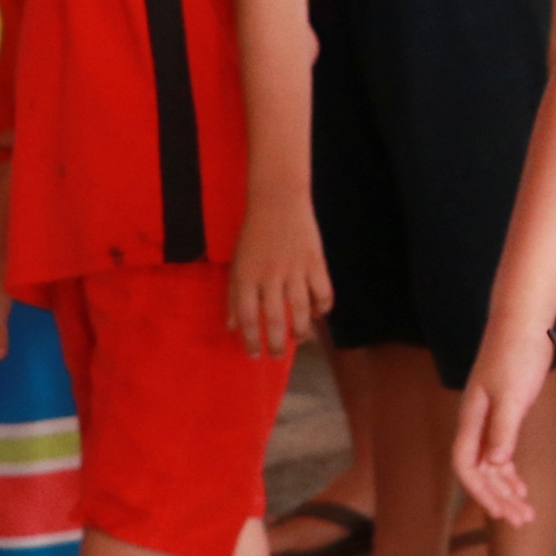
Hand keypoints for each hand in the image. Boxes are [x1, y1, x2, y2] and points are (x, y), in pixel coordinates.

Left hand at [227, 202, 334, 356]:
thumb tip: (232, 327)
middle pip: (273, 319)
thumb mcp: (237, 264)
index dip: (250, 340)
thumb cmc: (254, 234)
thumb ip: (234, 296)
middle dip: (276, 343)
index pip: (247, 317)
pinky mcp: (315, 261)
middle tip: (277, 355)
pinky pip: (322, 293)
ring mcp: (294, 268)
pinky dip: (322, 308)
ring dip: (300, 330)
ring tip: (299, 340)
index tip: (254, 355)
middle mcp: (269, 275)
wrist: (278, 200)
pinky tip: (316, 313)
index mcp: (246, 276)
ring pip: (300, 310)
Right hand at [451, 325, 555, 527]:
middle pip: (480, 472)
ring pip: (492, 465)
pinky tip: (521, 485)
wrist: (523, 323)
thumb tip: (496, 463)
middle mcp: (475, 423)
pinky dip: (510, 471)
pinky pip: (501, 452)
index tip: (502, 512)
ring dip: (507, 490)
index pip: (466, 466)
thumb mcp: (511, 395)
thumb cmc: (516, 354)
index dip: (481, 491)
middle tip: (522, 521)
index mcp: (471, 419)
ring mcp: (488, 419)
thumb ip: (503, 429)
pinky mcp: (503, 412)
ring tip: (525, 511)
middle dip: (498, 498)